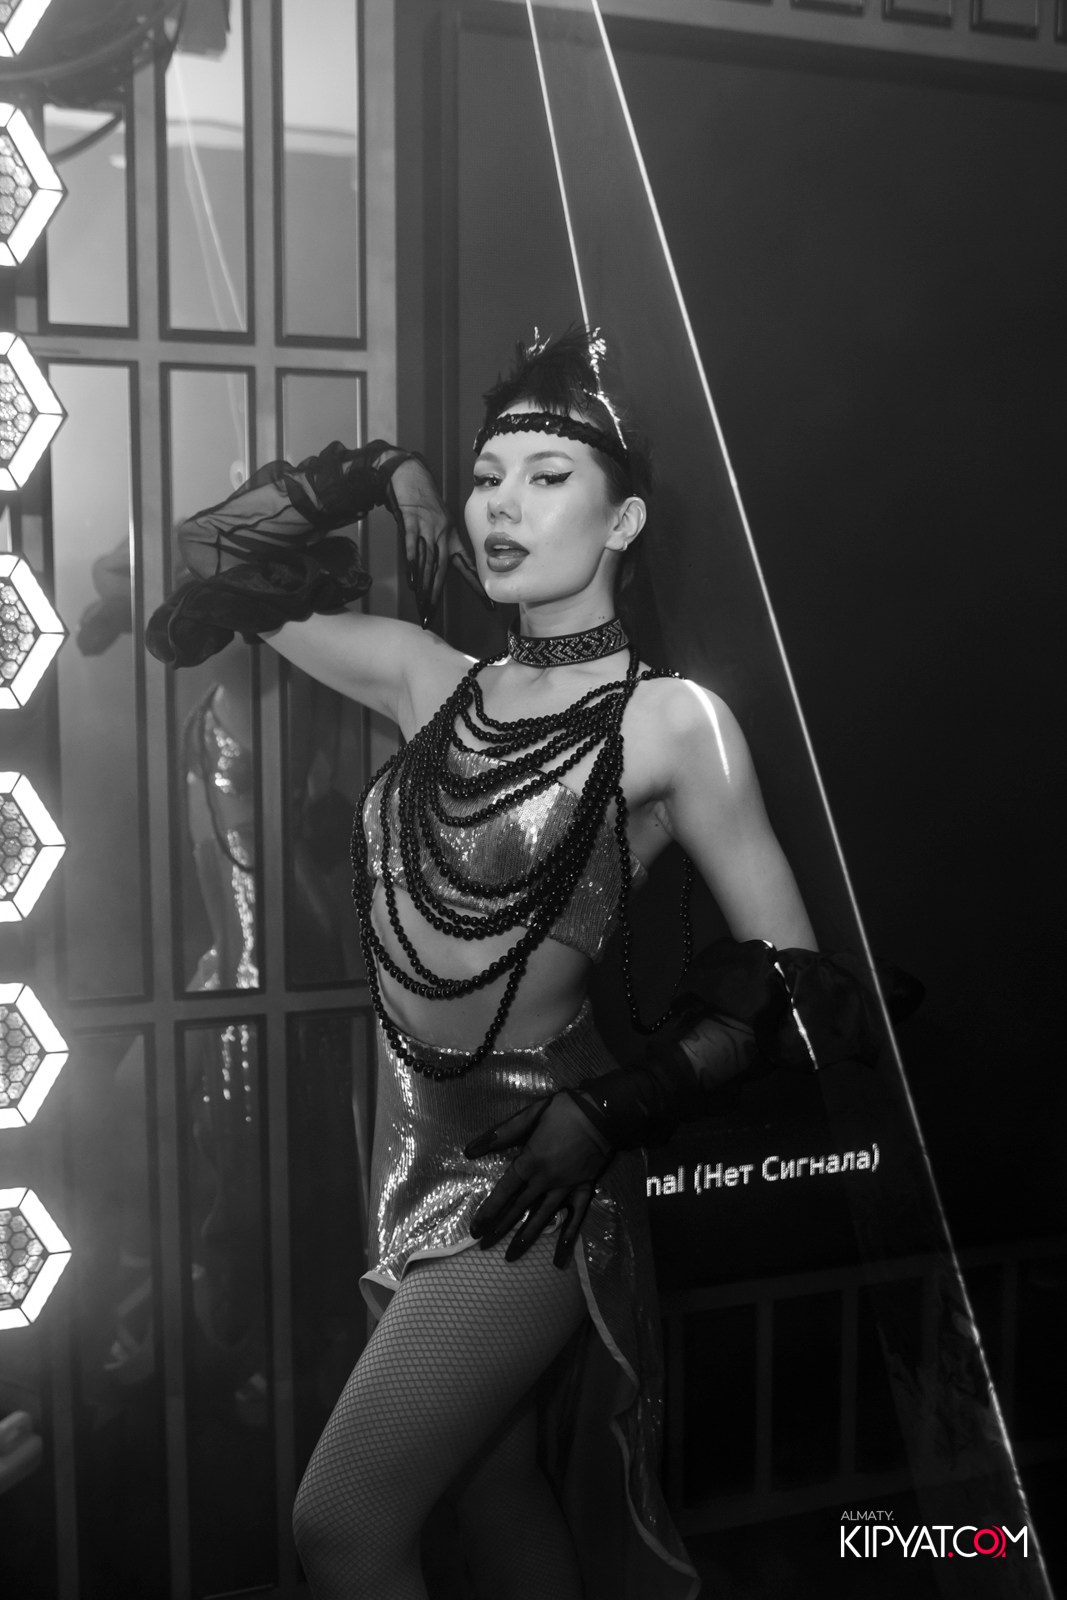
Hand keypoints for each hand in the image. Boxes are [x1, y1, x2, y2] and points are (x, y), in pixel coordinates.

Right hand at [385, 457, 490, 625]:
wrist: (410, 476)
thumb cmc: (424, 501)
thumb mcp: (438, 523)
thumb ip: (441, 545)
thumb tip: (440, 566)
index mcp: (452, 538)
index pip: (468, 567)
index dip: (477, 587)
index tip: (490, 606)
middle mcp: (443, 536)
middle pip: (441, 572)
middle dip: (436, 597)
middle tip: (431, 617)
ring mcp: (427, 530)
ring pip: (428, 563)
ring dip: (425, 588)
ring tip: (423, 608)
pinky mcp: (411, 523)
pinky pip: (412, 547)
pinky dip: (413, 565)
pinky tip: (413, 582)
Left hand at [465, 1092, 613, 1266]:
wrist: (603, 1113)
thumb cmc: (563, 1111)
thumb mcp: (529, 1116)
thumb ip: (500, 1134)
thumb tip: (469, 1150)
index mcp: (531, 1162)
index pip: (504, 1192)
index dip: (488, 1211)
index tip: (475, 1229)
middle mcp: (546, 1180)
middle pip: (519, 1209)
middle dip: (500, 1228)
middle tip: (484, 1246)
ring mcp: (566, 1188)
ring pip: (543, 1218)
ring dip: (526, 1238)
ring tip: (511, 1256)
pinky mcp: (584, 1190)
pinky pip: (576, 1218)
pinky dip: (567, 1238)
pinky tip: (559, 1259)